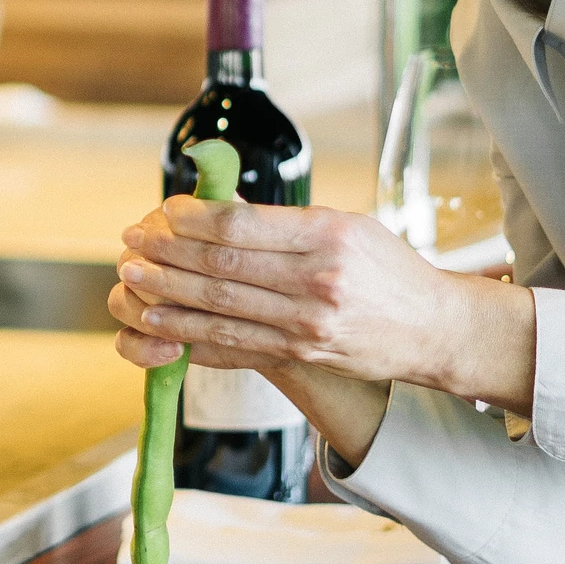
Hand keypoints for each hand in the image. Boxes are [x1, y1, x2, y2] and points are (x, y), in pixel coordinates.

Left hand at [110, 196, 536, 405]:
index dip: (193, 219)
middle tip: (133, 242)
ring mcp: (306, 324)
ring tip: (132, 280)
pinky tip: (161, 323)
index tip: (166, 210)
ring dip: (166, 295)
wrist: (432, 328)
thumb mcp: (348, 225)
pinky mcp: (300, 353)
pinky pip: (233, 345)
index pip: (242, 227)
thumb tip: (219, 210)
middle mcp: (316, 281)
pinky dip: (190, 333)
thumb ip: (286, 223)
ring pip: (219, 309)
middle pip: (221, 268)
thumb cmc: (387, 269)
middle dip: (167, 254)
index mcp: (327, 236)